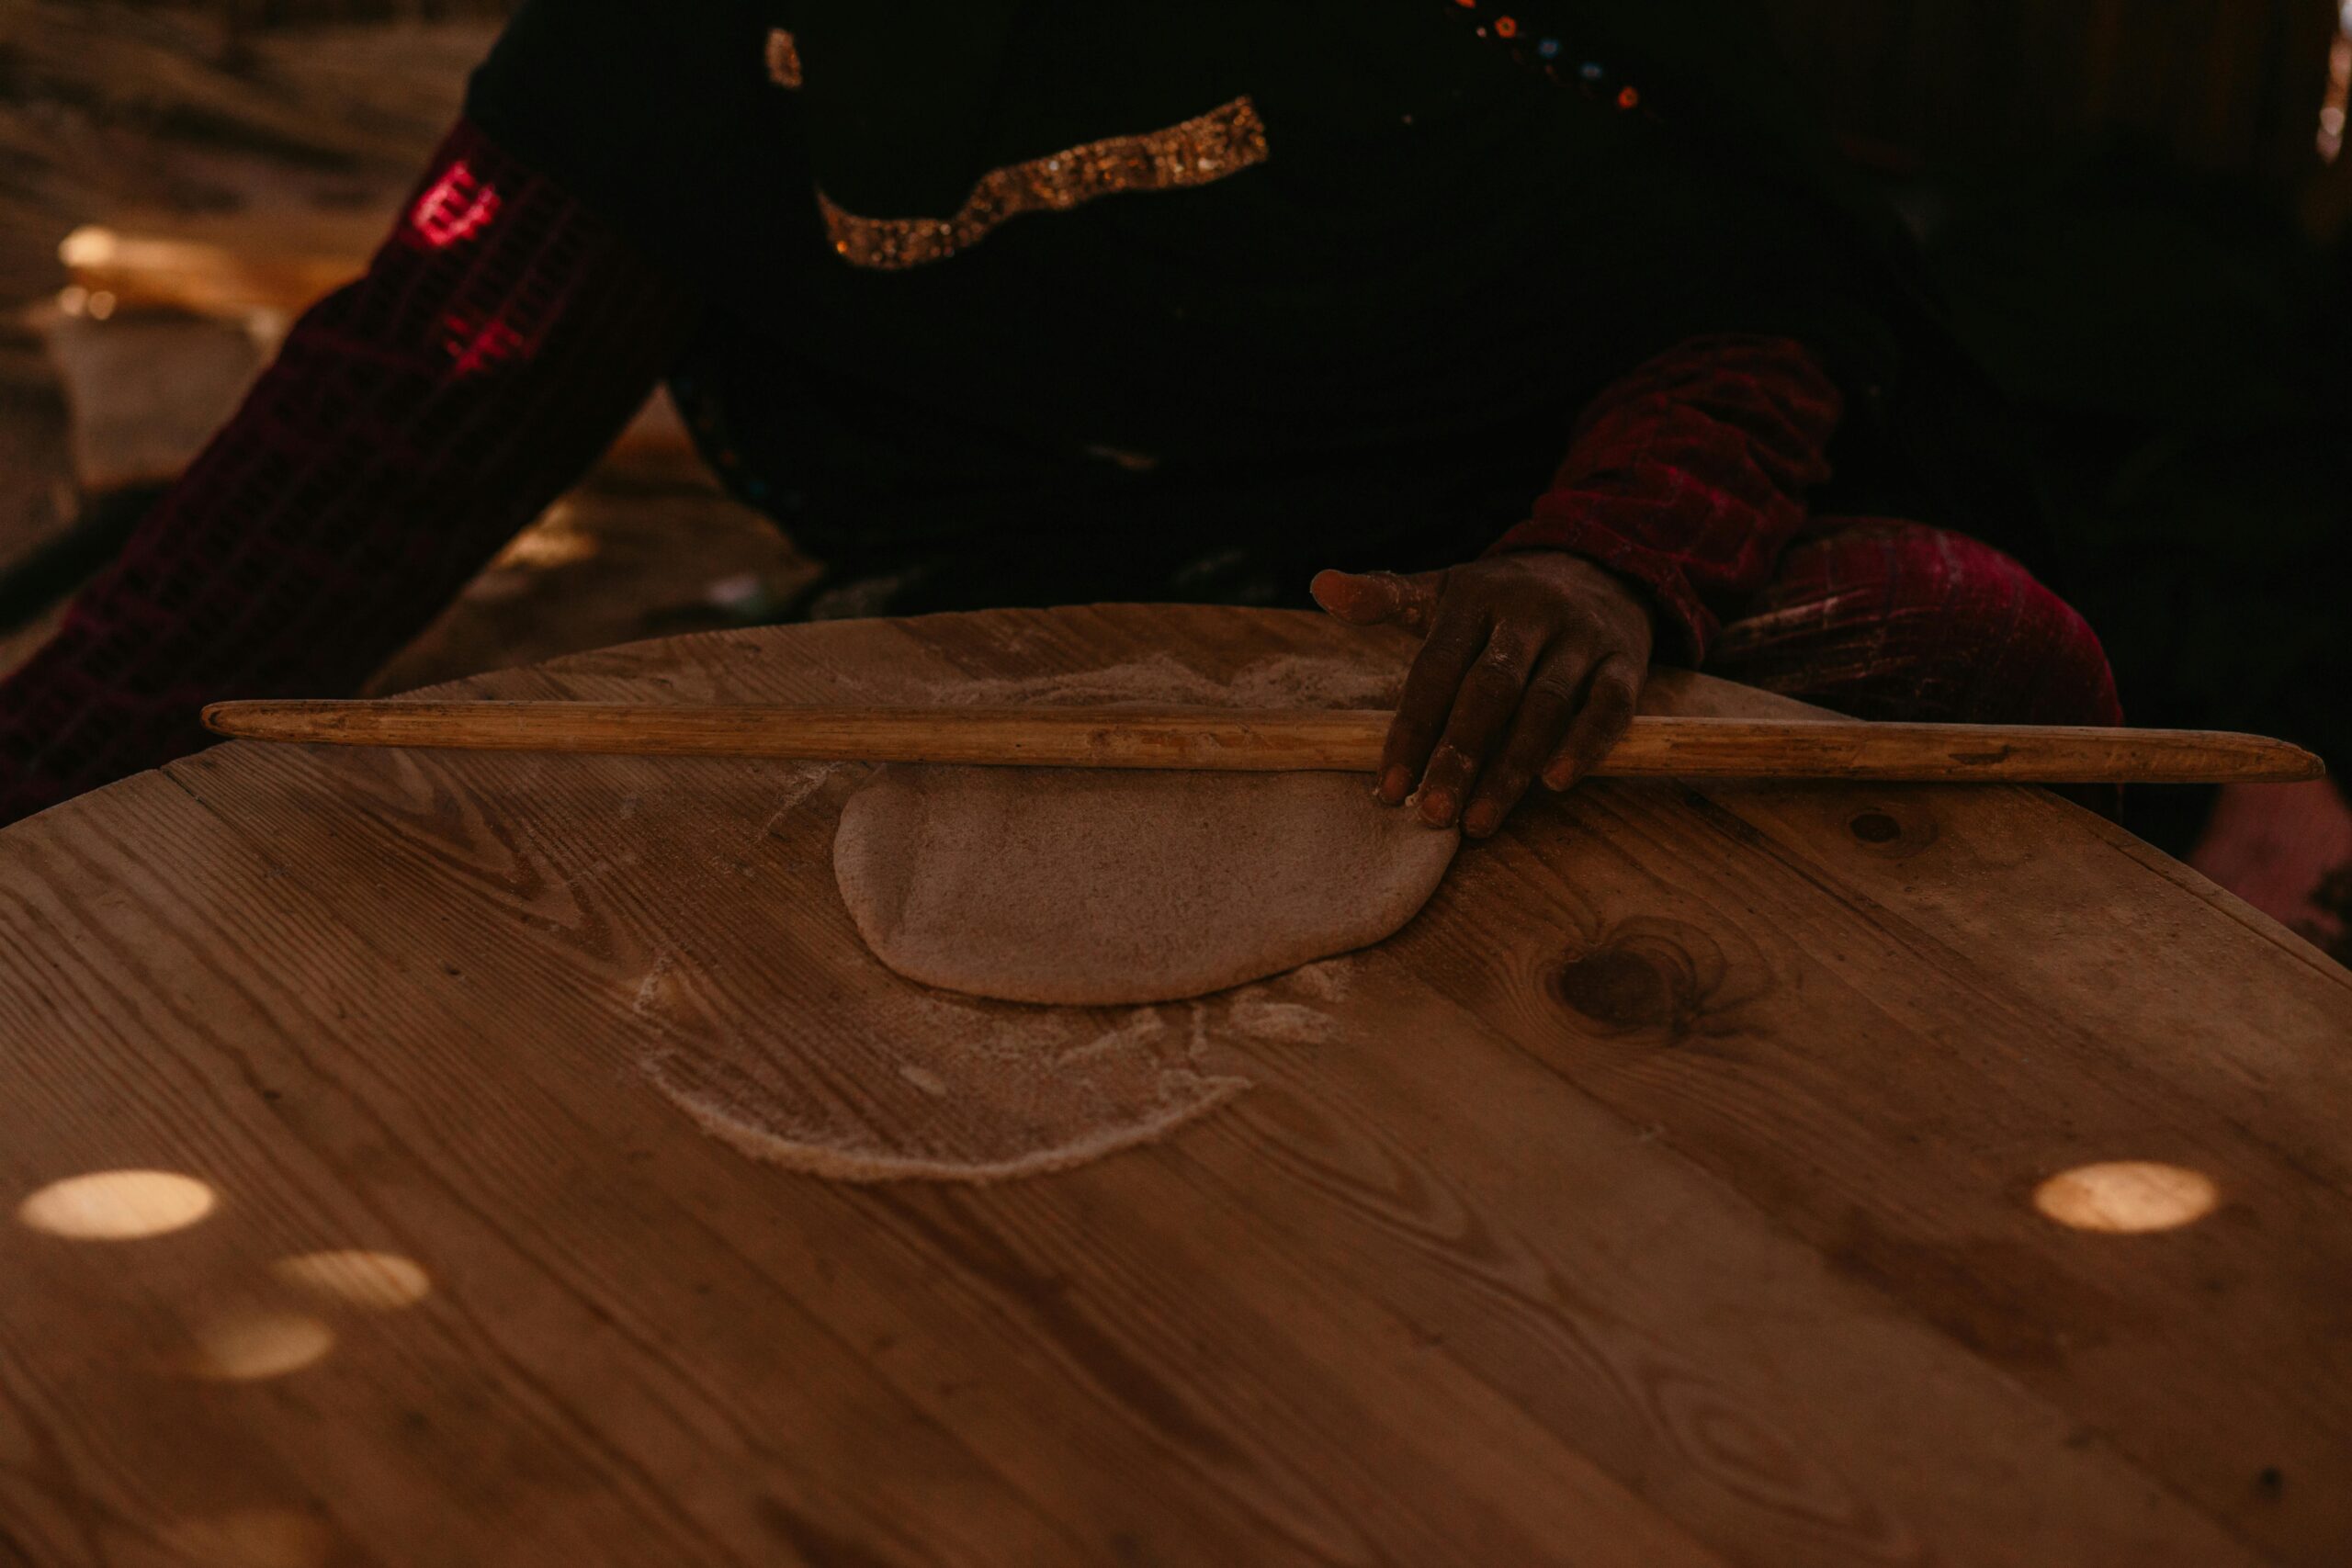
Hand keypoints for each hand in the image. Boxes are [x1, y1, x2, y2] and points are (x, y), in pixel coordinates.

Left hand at [1310, 551, 1653, 837]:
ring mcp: (1581, 636)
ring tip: (1480, 820)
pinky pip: (1610, 706)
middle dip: (1459, 755)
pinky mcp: (1626, 661)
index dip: (1411, 729)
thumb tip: (1321, 585)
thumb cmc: (1501, 600)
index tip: (1389, 788)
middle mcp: (1531, 611)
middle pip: (1490, 689)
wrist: (1600, 565)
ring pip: (1546, 704)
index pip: (1436, 668)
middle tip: (1433, 814)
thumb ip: (1384, 597)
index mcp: (1475, 596)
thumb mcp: (1443, 591)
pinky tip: (1557, 783)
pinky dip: (1587, 743)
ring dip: (1513, 766)